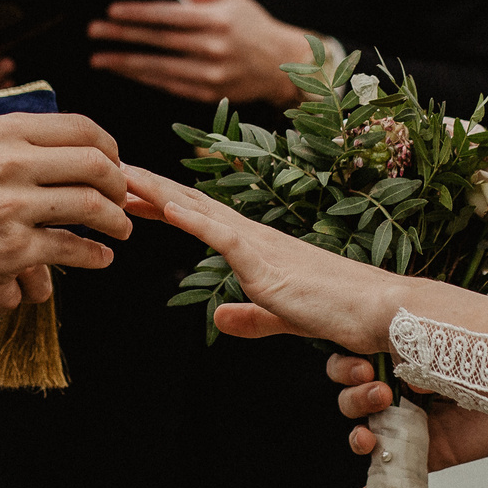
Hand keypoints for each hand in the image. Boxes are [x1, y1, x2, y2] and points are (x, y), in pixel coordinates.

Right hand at [0, 115, 128, 309]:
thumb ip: (17, 142)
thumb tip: (73, 147)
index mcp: (1, 131)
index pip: (81, 127)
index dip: (109, 147)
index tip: (115, 164)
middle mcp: (9, 162)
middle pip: (95, 163)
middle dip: (120, 183)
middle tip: (123, 199)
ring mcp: (12, 207)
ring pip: (91, 206)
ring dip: (116, 220)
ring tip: (120, 229)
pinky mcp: (12, 251)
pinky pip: (72, 249)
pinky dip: (95, 255)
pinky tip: (100, 257)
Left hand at [87, 0, 318, 104]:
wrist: (281, 64)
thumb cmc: (249, 24)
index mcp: (218, 20)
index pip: (169, 15)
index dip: (137, 13)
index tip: (111, 10)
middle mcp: (214, 49)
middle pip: (158, 42)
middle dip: (122, 36)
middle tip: (94, 31)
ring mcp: (210, 75)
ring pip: (158, 69)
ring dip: (125, 63)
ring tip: (98, 57)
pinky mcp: (207, 95)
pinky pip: (167, 85)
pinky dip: (143, 78)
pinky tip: (124, 71)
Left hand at [120, 165, 411, 354]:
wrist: (379, 309)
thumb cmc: (338, 311)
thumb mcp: (282, 318)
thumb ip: (252, 318)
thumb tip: (221, 320)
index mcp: (255, 246)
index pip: (199, 217)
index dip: (161, 202)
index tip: (127, 191)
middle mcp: (253, 235)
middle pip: (190, 203)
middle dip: (149, 187)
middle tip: (109, 167)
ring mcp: (259, 244)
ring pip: (199, 210)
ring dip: (158, 192)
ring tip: (122, 175)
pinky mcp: (267, 262)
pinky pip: (224, 236)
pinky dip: (193, 219)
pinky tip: (166, 206)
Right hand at [330, 353, 487, 487]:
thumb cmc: (477, 347)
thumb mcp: (421, 330)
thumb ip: (385, 339)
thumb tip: (344, 351)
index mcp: (401, 346)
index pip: (353, 358)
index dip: (345, 368)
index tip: (362, 370)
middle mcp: (407, 383)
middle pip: (356, 395)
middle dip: (354, 398)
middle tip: (380, 397)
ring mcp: (419, 420)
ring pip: (370, 433)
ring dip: (359, 437)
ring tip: (370, 440)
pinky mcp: (434, 453)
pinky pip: (397, 472)